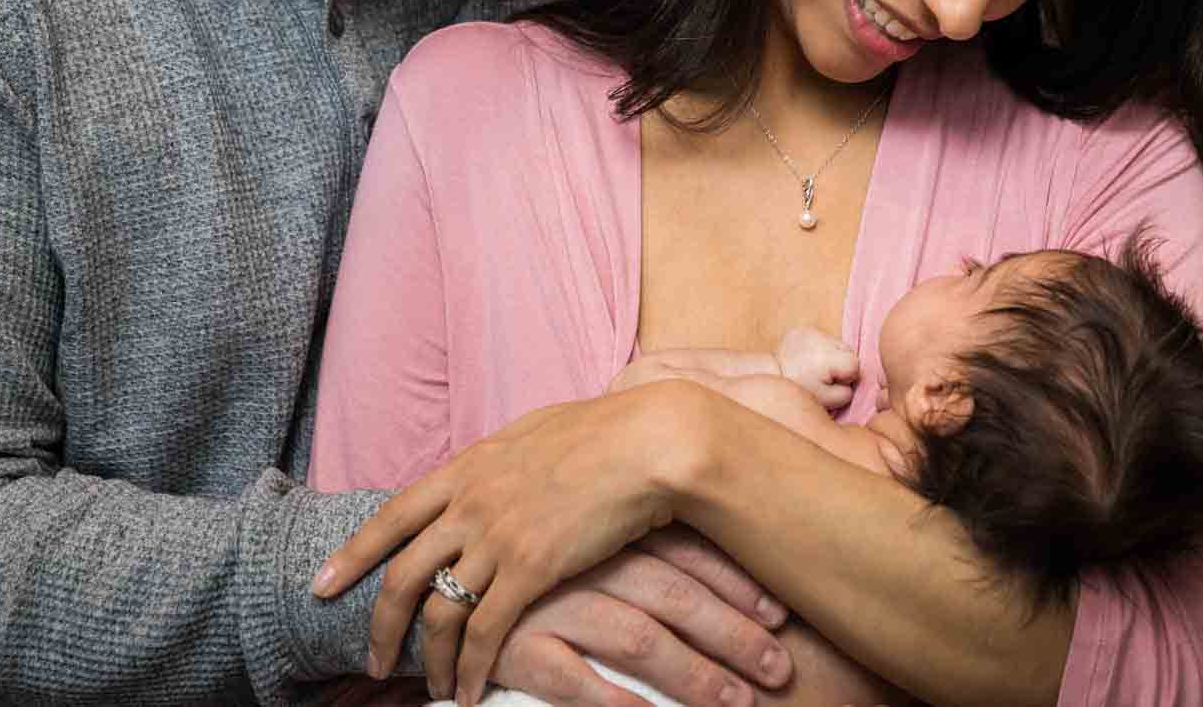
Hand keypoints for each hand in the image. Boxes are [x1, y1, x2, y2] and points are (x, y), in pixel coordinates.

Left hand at [314, 381, 753, 704]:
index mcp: (466, 469)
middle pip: (403, 575)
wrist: (646, 442)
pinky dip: (471, 668)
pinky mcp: (533, 568)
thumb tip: (487, 472)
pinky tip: (468, 691)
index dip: (352, 554)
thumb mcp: (529, 437)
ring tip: (430, 687)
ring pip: (441, 612)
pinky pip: (486, 631)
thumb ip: (497, 464)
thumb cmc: (601, 433)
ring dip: (428, 658)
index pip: (392, 516)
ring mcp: (498, 537)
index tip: (320, 585)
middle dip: (379, 625)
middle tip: (370, 660)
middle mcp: (470, 504)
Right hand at [471, 530, 790, 706]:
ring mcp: (550, 602)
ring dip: (695, 675)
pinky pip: (574, 678)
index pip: (682, 551)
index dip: (734, 583)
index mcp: (598, 526)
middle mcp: (581, 561)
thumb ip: (621, 522)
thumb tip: (694, 516)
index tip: (782, 614)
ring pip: (638, 639)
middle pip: (674, 598)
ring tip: (739, 704)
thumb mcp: (564, 515)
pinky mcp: (517, 644)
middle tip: (779, 669)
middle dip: (733, 635)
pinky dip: (616, 701)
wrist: (420, 564)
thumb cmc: (508, 543)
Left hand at [775, 327, 859, 410]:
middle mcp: (820, 339)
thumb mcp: (828, 400)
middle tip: (822, 376)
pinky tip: (808, 358)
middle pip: (848, 350)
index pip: (855, 364)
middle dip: (840, 364)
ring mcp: (810, 331)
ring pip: (836, 343)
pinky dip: (819, 348)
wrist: (770, 377)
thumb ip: (848, 391)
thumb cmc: (800, 391)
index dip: (847, 377)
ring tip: (815, 366)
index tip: (830, 382)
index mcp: (826, 357)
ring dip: (831, 355)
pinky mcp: (802, 329)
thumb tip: (854, 379)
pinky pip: (822, 338)